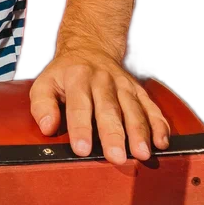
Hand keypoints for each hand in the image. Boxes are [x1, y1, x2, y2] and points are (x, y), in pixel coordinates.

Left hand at [29, 51, 171, 164]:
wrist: (91, 47)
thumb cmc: (65, 74)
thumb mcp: (45, 83)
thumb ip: (42, 105)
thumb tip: (47, 127)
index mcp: (76, 78)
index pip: (78, 105)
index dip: (80, 128)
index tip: (82, 149)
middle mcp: (102, 80)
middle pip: (108, 108)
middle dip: (113, 133)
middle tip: (116, 157)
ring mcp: (123, 84)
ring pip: (133, 108)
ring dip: (139, 131)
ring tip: (142, 153)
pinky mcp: (138, 90)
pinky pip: (150, 106)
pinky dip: (158, 124)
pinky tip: (161, 142)